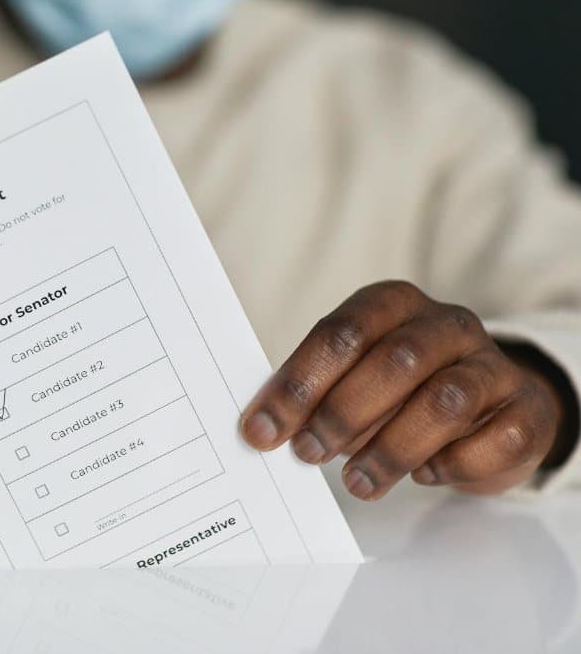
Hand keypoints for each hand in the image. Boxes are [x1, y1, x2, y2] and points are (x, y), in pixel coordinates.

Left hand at [240, 281, 571, 498]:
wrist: (487, 406)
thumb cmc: (401, 392)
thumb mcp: (354, 380)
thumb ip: (316, 396)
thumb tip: (267, 428)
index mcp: (392, 304)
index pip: (340, 334)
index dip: (297, 383)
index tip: (262, 429)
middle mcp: (445, 324)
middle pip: (394, 361)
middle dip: (342, 413)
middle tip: (309, 453)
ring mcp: (492, 365)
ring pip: (444, 401)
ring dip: (391, 448)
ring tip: (357, 482)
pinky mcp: (525, 410)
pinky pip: (494, 439)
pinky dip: (452, 464)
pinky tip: (424, 475)